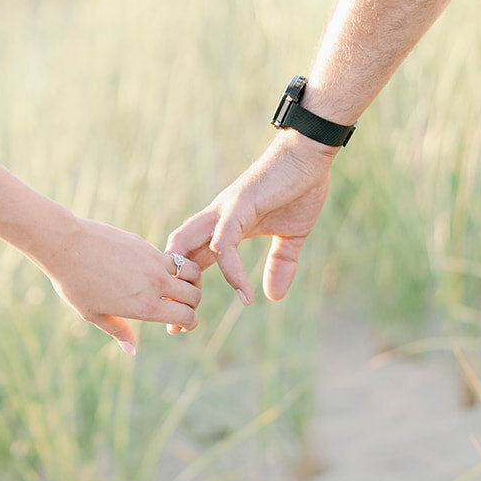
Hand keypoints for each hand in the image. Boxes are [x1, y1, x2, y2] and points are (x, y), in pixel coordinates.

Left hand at [40, 217, 202, 355]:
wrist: (66, 245)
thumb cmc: (74, 283)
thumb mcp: (93, 313)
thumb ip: (118, 330)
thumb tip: (132, 350)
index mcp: (145, 306)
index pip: (187, 316)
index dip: (190, 323)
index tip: (182, 324)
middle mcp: (155, 283)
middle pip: (194, 295)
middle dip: (193, 303)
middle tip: (181, 306)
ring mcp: (153, 261)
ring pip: (190, 271)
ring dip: (190, 280)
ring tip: (178, 285)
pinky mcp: (145, 245)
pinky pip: (170, 257)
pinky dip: (173, 266)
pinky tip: (156, 270)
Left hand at [165, 131, 335, 311]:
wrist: (309, 156)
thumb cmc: (298, 189)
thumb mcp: (291, 236)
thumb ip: (281, 264)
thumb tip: (274, 297)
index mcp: (224, 226)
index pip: (194, 261)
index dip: (185, 290)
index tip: (182, 323)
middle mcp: (216, 219)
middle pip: (177, 252)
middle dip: (172, 287)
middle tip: (175, 324)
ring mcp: (225, 211)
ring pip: (186, 243)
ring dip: (186, 276)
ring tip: (193, 309)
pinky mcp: (239, 205)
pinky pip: (225, 242)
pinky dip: (231, 269)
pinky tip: (243, 293)